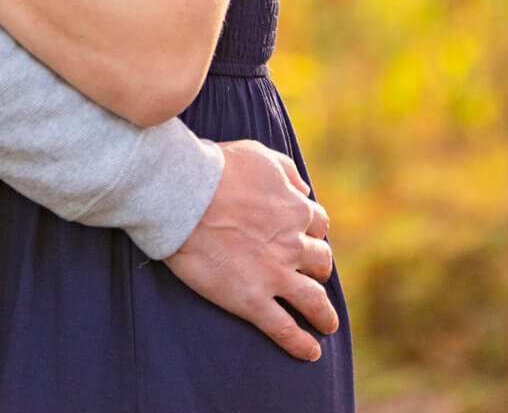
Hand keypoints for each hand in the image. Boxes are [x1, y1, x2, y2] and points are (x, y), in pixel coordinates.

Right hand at [165, 139, 337, 361]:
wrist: (182, 195)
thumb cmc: (215, 169)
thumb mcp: (258, 155)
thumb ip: (286, 171)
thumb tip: (305, 190)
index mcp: (295, 209)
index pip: (318, 225)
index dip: (312, 231)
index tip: (304, 238)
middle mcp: (292, 244)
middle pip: (321, 262)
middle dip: (318, 269)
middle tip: (309, 276)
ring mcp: (274, 275)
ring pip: (314, 301)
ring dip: (323, 314)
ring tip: (325, 324)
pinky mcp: (252, 301)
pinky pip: (285, 330)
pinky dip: (301, 345)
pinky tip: (310, 352)